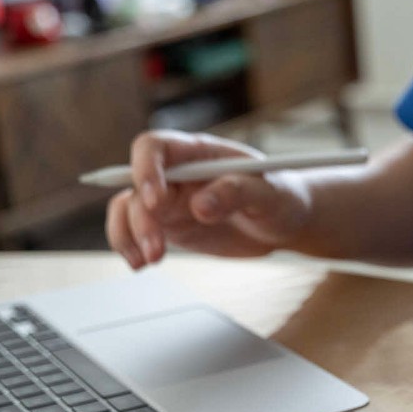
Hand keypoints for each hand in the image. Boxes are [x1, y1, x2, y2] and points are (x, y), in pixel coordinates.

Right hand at [105, 130, 311, 268]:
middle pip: (137, 185)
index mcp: (199, 153)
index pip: (155, 147)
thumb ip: (237, 192)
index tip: (156, 200)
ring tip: (146, 262)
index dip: (146, 169)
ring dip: (127, 234)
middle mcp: (176, 173)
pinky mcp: (170, 226)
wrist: (284, 223)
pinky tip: (140, 264)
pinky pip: (136, 231)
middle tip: (157, 249)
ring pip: (128, 208)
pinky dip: (130, 246)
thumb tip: (200, 206)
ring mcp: (170, 200)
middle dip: (140, 217)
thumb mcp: (269, 192)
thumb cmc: (281, 196)